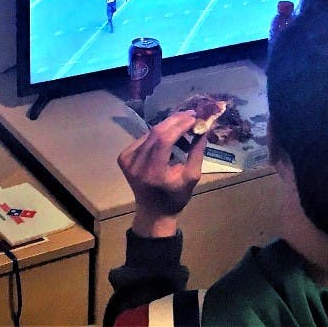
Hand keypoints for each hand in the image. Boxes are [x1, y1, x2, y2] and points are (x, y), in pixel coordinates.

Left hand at [118, 111, 207, 236]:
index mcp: (153, 172)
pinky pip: (144, 138)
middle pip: (156, 132)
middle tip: (191, 114)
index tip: (194, 117)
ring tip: (184, 127)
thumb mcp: (192, 176)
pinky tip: (170, 137)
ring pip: (150, 133)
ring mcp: (127, 160)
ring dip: (168, 126)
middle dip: (175, 121)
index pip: (164, 139)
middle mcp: (136, 164)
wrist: (153, 212)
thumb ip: (197, 151)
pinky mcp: (124, 158)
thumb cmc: (176, 197)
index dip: (179, 125)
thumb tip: (203, 127)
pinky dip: (158, 135)